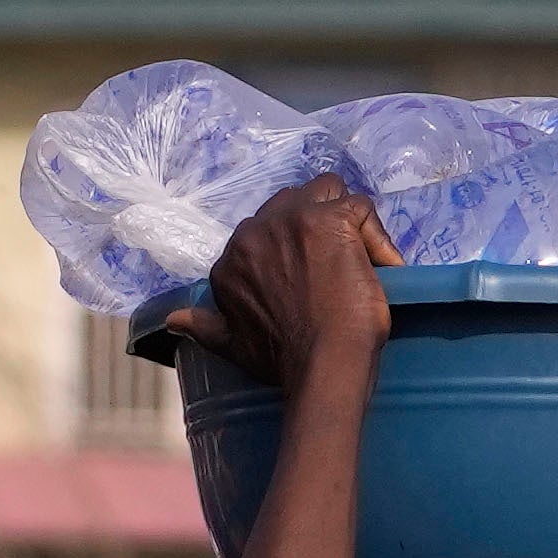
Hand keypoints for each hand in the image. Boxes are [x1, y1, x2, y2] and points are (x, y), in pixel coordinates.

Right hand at [197, 174, 396, 397]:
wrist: (321, 365)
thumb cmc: (282, 359)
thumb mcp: (232, 343)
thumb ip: (205, 326)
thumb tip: (172, 320)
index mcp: (233, 257)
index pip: (266, 228)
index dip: (294, 245)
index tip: (312, 270)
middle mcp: (257, 230)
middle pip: (295, 201)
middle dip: (317, 222)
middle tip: (339, 259)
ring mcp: (295, 220)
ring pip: (328, 192)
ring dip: (345, 218)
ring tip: (361, 255)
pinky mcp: (334, 221)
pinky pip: (362, 209)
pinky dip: (378, 238)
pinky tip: (385, 268)